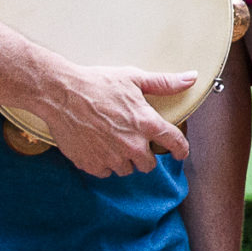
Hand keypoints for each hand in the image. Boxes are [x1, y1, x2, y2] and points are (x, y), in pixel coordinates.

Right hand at [35, 64, 194, 175]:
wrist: (61, 94)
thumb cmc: (97, 83)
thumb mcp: (134, 79)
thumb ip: (165, 83)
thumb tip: (191, 78)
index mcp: (146, 124)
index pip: (174, 143)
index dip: (181, 150)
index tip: (180, 153)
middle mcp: (131, 145)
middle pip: (149, 165)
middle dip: (145, 155)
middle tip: (134, 140)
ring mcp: (110, 157)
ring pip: (126, 169)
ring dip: (124, 159)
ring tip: (113, 140)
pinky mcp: (91, 164)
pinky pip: (105, 172)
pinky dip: (104, 163)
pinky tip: (98, 146)